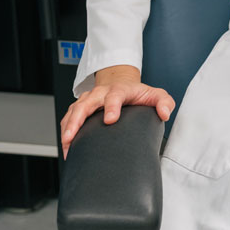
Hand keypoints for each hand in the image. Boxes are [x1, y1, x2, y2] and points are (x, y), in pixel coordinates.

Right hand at [59, 64, 174, 158]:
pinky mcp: (80, 107)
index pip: (114, 96)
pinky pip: (68, 117)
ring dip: (68, 127)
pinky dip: (65, 130)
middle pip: (85, 104)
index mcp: (119, 90)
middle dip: (78, 120)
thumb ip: (164, 102)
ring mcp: (88, 100)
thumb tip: (164, 114)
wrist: (121, 83)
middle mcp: (100, 93)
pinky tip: (66, 146)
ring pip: (74, 111)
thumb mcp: (155, 94)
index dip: (111, 107)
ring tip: (66, 144)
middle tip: (73, 136)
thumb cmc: (137, 93)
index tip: (110, 120)